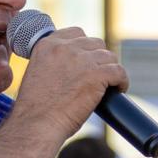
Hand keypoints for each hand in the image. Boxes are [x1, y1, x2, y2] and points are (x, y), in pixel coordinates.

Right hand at [13, 27, 128, 141]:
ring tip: (110, 84)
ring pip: (109, 57)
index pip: (76, 33)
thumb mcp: (37, 74)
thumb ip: (53, 63)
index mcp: (47, 45)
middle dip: (99, 59)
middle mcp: (64, 47)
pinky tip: (118, 90)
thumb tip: (73, 68)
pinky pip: (119, 71)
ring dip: (110, 70)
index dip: (85, 47)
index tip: (88, 60)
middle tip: (99, 76)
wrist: (36, 124)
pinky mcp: (97, 74)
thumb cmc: (35, 109)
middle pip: (95, 43)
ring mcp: (82, 59)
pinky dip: (121, 81)